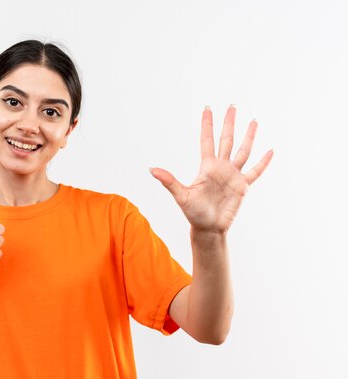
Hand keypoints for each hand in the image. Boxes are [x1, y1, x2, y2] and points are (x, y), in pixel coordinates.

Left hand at [150, 105, 272, 233]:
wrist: (209, 228)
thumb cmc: (193, 213)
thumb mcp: (181, 195)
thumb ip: (169, 181)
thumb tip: (151, 170)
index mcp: (207, 167)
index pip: (207, 140)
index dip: (207, 125)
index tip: (207, 109)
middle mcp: (221, 168)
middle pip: (227, 140)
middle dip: (229, 123)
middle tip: (232, 105)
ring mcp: (233, 176)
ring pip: (243, 151)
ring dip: (249, 136)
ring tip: (253, 121)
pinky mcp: (243, 186)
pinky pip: (255, 171)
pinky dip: (264, 162)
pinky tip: (271, 150)